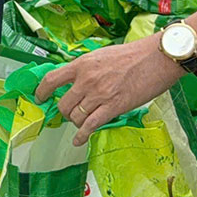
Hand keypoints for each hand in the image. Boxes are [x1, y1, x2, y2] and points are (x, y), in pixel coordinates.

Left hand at [34, 34, 183, 144]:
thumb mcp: (101, 55)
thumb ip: (86, 68)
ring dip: (76, 122)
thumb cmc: (132, 55)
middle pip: (63, 104)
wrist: (157, 58)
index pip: (52, 79)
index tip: (39, 97)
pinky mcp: (113, 107)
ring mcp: (99, 94)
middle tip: (70, 113)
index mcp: (82, 64)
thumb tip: (74, 80)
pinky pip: (91, 126)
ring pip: (75, 116)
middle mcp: (86, 80)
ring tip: (81, 123)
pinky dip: (82, 136)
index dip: (42, 91)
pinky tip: (78, 141)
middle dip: (64, 112)